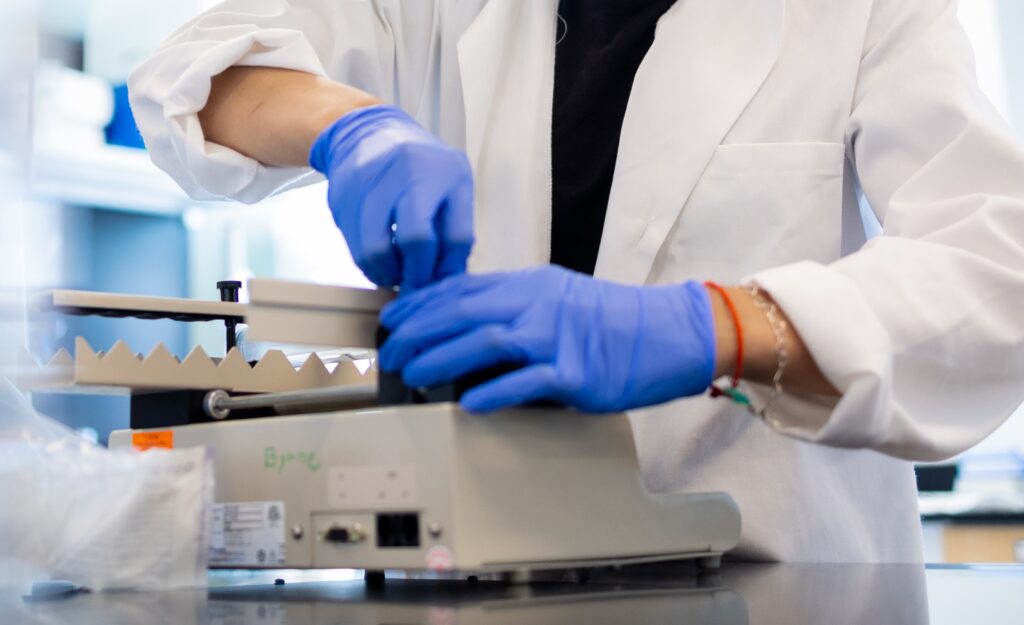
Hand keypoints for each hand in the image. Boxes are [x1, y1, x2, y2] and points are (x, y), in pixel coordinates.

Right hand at [309, 105, 474, 289]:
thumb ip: (456, 231)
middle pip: (415, 240)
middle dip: (415, 274)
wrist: (367, 132)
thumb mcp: (453, 186)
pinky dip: (366, 262)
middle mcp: (409, 172)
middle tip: (412, 285)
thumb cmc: (421, 167)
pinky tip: (377, 260)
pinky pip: (353, 244)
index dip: (447, 268)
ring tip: (393, 275)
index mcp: (446, 173)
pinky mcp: (342, 196)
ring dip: (386, 273)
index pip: (455, 235)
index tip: (438, 283)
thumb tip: (448, 279)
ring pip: (376, 249)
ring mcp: (371, 182)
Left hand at [378, 266, 715, 412]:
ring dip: (441, 358)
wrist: (671, 332)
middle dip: (417, 332)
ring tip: (414, 374)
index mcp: (531, 285)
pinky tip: (470, 402)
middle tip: (390, 352)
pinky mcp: (576, 372)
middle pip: (463, 311)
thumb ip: (515, 308)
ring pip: (485, 341)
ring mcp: (557, 337)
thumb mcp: (559, 298)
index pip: (462, 289)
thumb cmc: (615, 320)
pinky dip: (494, 392)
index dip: (419, 304)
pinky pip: (526, 382)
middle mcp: (539, 305)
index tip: (392, 319)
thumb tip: (467, 326)